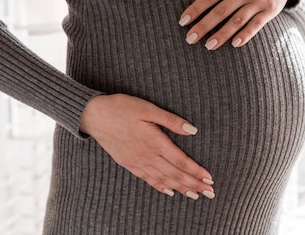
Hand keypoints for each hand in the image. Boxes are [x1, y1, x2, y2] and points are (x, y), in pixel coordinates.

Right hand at [80, 94, 214, 199]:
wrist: (94, 116)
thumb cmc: (121, 108)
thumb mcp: (148, 108)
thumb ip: (171, 120)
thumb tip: (192, 129)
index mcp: (155, 142)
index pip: (181, 161)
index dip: (196, 171)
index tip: (210, 178)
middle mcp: (147, 156)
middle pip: (175, 174)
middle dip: (194, 184)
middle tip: (210, 193)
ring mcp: (137, 162)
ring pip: (163, 179)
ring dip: (181, 188)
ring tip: (195, 195)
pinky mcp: (129, 163)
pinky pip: (148, 179)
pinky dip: (161, 186)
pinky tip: (169, 191)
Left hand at [178, 0, 300, 49]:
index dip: (196, 9)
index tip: (183, 21)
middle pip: (221, 11)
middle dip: (204, 26)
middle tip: (189, 39)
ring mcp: (258, 1)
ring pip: (237, 20)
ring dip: (222, 34)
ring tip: (208, 46)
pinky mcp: (269, 11)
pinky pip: (256, 25)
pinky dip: (246, 35)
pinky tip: (235, 44)